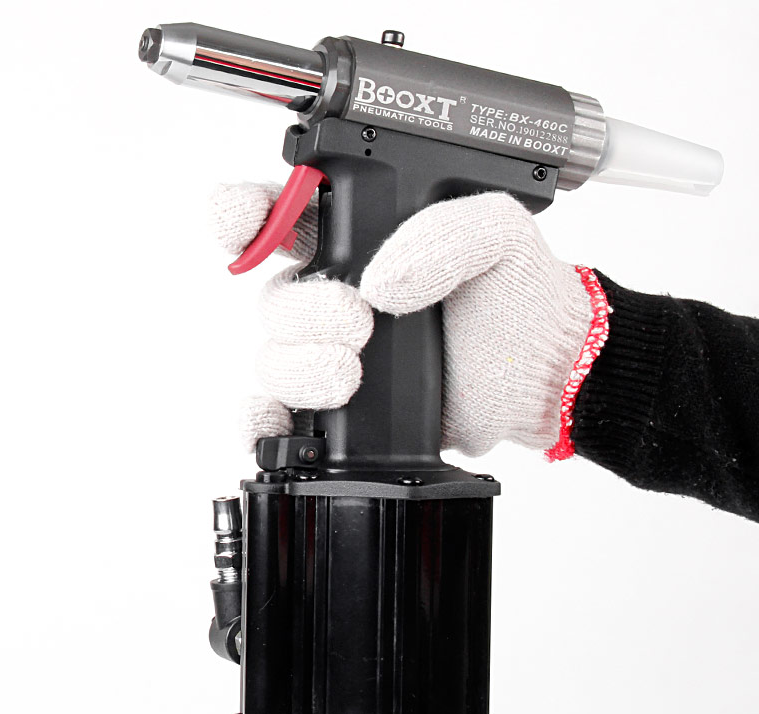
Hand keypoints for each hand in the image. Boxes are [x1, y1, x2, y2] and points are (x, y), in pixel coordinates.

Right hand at [211, 182, 600, 457]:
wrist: (542, 372)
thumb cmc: (521, 297)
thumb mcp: (496, 233)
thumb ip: (442, 233)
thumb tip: (380, 282)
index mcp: (364, 240)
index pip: (281, 218)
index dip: (247, 216)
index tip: (244, 223)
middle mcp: (339, 295)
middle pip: (273, 299)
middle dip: (303, 311)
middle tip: (359, 320)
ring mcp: (336, 353)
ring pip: (274, 357)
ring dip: (300, 366)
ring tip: (351, 373)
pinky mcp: (344, 407)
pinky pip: (281, 415)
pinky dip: (267, 422)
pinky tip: (287, 424)